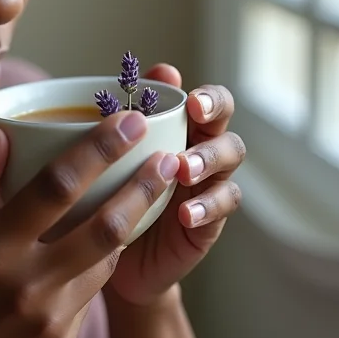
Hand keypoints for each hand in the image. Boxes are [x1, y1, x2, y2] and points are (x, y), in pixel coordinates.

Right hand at [0, 109, 171, 337]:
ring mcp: (53, 318)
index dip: (95, 149)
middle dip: (141, 184)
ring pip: (108, 256)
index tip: (123, 121)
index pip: (55, 188)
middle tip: (165, 153)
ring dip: (133, 218)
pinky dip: (103, 253)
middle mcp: (29, 285)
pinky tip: (107, 232)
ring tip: (152, 185)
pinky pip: (92, 286)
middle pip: (104, 224)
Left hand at [107, 63, 244, 306]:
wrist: (112, 257)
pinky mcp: (209, 222)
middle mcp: (200, 154)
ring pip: (229, 162)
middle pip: (225, 124)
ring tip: (183, 168)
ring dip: (208, 159)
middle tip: (197, 117)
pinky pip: (222, 208)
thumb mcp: (110, 155)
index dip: (208, 97)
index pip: (209, 103)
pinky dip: (206, 207)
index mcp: (181, 131)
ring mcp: (207, 187)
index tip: (191, 101)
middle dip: (216, 117)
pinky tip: (186, 213)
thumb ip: (123, 117)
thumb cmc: (111, 195)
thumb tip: (142, 79)